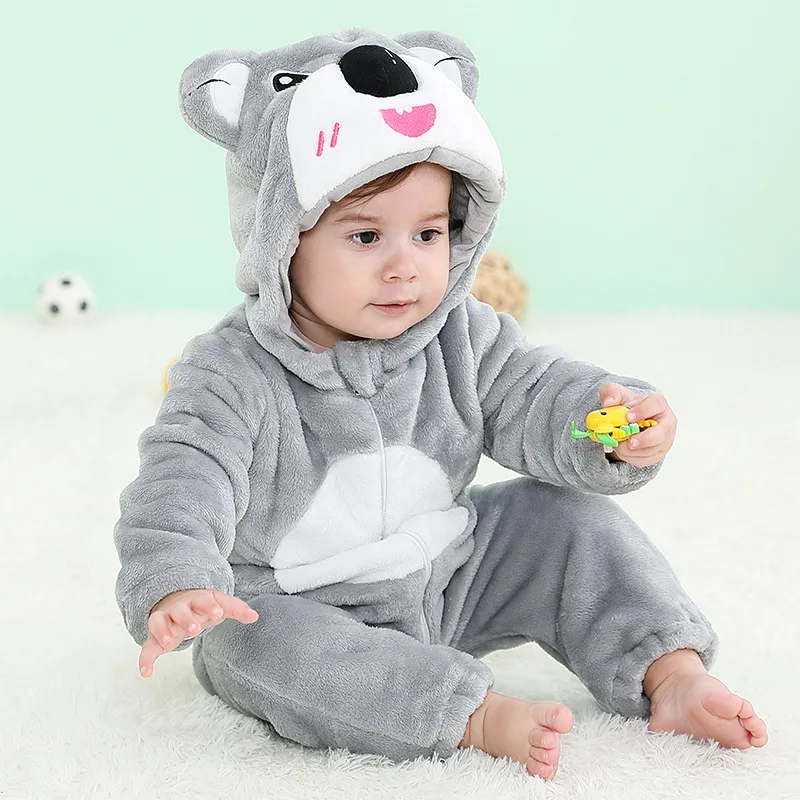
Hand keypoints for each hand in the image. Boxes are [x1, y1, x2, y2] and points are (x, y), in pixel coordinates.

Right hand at [139, 589, 258, 677]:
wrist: (176, 600)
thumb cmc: (202, 605)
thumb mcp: (219, 604)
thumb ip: (236, 609)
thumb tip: (255, 616)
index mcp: (197, 600)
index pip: (203, 600)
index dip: (210, 606)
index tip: (218, 613)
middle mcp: (178, 609)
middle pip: (180, 611)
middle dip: (186, 618)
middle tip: (195, 629)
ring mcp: (165, 621)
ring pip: (158, 622)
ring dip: (162, 631)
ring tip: (168, 643)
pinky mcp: (155, 637)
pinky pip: (146, 646)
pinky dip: (144, 658)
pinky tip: (146, 672)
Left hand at [598, 383, 676, 466]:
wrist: (630, 421)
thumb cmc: (628, 407)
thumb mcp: (618, 395)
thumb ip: (611, 393)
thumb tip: (609, 402)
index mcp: (658, 404)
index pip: (656, 405)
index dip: (643, 411)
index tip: (629, 416)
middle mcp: (666, 423)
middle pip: (661, 433)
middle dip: (645, 439)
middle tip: (630, 442)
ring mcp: (664, 440)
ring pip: (652, 450)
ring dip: (632, 451)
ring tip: (618, 444)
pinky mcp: (658, 453)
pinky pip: (645, 460)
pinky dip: (631, 458)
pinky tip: (622, 450)